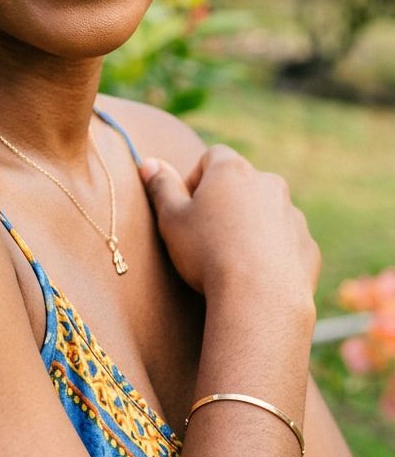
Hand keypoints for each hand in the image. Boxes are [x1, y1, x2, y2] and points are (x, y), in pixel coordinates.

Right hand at [140, 144, 320, 306]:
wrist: (260, 299)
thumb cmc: (208, 254)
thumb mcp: (171, 219)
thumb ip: (161, 186)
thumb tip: (149, 162)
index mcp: (233, 170)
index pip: (212, 157)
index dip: (196, 180)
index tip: (187, 210)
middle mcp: (268, 183)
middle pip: (241, 184)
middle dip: (226, 203)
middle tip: (207, 236)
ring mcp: (292, 214)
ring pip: (266, 213)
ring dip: (251, 227)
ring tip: (232, 260)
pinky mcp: (308, 245)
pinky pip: (286, 242)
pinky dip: (272, 252)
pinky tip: (256, 277)